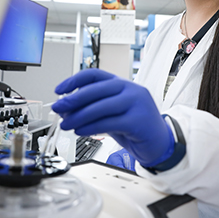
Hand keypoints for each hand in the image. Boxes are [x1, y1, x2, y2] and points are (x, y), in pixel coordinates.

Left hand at [52, 68, 174, 166]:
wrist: (160, 143)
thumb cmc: (135, 127)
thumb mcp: (112, 113)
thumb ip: (93, 108)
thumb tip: (66, 109)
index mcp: (122, 83)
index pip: (95, 74)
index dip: (74, 80)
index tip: (59, 90)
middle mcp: (131, 89)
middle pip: (95, 89)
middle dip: (72, 99)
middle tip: (58, 108)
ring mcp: (137, 103)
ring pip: (101, 107)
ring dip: (78, 116)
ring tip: (66, 124)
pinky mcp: (138, 121)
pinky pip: (108, 122)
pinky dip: (90, 127)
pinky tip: (80, 131)